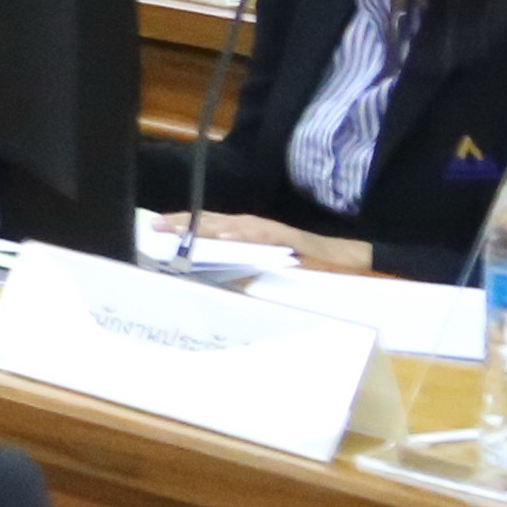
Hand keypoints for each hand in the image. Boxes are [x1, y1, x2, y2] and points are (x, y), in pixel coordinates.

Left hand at [165, 209, 377, 273]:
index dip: (185, 226)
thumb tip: (208, 283)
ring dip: (208, 226)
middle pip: (216, 223)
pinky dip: (246, 235)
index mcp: (250, 238)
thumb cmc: (308, 274)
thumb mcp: (266, 276)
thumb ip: (241, 276)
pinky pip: (266, 235)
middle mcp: (259, 230)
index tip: (156, 227)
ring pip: (236, 225)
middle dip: (186, 223)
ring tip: (183, 229)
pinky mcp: (293, 240)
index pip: (212, 229)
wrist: (350, 267)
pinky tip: (228, 237)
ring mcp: (275, 233)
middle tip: (157, 225)